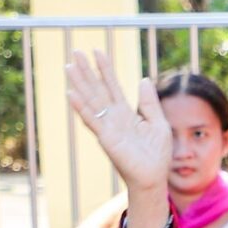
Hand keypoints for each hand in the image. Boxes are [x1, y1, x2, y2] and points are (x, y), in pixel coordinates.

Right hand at [65, 49, 172, 195]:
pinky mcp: (106, 139)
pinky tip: (71, 94)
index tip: (97, 51)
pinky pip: (92, 120)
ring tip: (69, 67)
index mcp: (126, 112)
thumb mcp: (158, 123)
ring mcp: (108, 127)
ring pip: (91, 101)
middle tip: (75, 52)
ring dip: (80, 84)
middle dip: (87, 71)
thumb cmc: (157, 154)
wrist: (154, 177)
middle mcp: (113, 117)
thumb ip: (149, 103)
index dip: (104, 69)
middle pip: (97, 89)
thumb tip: (143, 79)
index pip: (112, 85)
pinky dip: (82, 108)